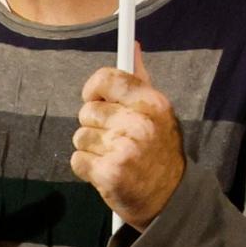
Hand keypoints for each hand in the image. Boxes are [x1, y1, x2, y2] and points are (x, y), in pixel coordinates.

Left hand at [71, 67, 185, 231]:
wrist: (168, 198)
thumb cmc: (158, 151)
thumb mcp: (158, 113)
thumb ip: (140, 81)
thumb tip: (133, 48)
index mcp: (152, 103)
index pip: (108, 79)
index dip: (94, 88)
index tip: (94, 97)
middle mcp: (139, 123)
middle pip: (88, 111)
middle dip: (95, 125)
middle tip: (114, 138)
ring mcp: (124, 149)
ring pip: (80, 136)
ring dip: (90, 148)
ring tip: (112, 156)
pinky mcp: (109, 173)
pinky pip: (77, 159)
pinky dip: (86, 168)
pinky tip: (105, 171)